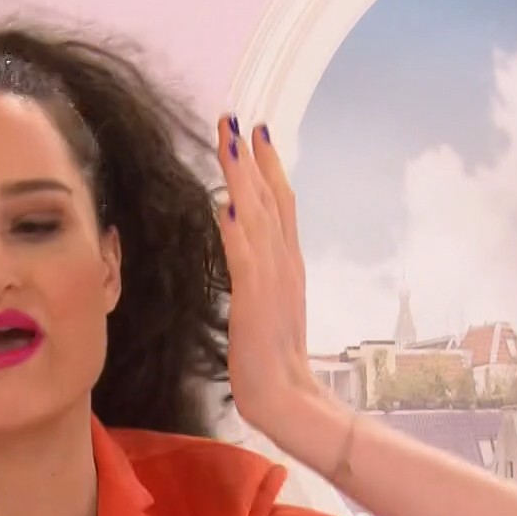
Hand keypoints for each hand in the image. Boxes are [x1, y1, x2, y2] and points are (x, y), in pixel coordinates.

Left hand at [212, 114, 323, 435]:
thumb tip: (242, 232)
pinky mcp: (255, 301)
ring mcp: (272, 280)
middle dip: (252, 157)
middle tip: (237, 118)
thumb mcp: (268, 302)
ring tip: (231, 142)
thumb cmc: (273, 356)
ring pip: (258, 217)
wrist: (288, 397)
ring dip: (244, 178)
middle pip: (270, 199)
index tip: (255, 132)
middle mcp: (284, 262)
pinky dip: (238, 232)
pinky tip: (228, 206)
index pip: (280, 204)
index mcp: (288, 262)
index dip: (267, 166)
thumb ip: (260, 268)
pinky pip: (245, 260)